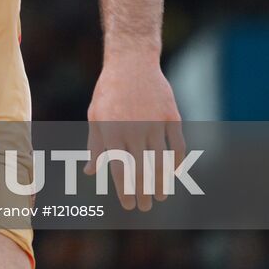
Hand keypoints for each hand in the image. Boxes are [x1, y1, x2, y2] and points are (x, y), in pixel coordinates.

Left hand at [83, 54, 185, 211]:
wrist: (132, 62)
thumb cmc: (108, 92)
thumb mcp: (96, 116)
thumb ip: (96, 145)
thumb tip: (90, 172)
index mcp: (111, 131)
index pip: (119, 170)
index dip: (125, 190)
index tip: (129, 205)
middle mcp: (133, 129)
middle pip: (141, 170)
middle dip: (143, 192)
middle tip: (146, 206)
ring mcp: (155, 123)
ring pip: (161, 162)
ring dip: (161, 182)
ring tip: (160, 196)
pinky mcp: (172, 116)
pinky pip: (177, 146)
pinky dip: (177, 163)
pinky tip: (174, 173)